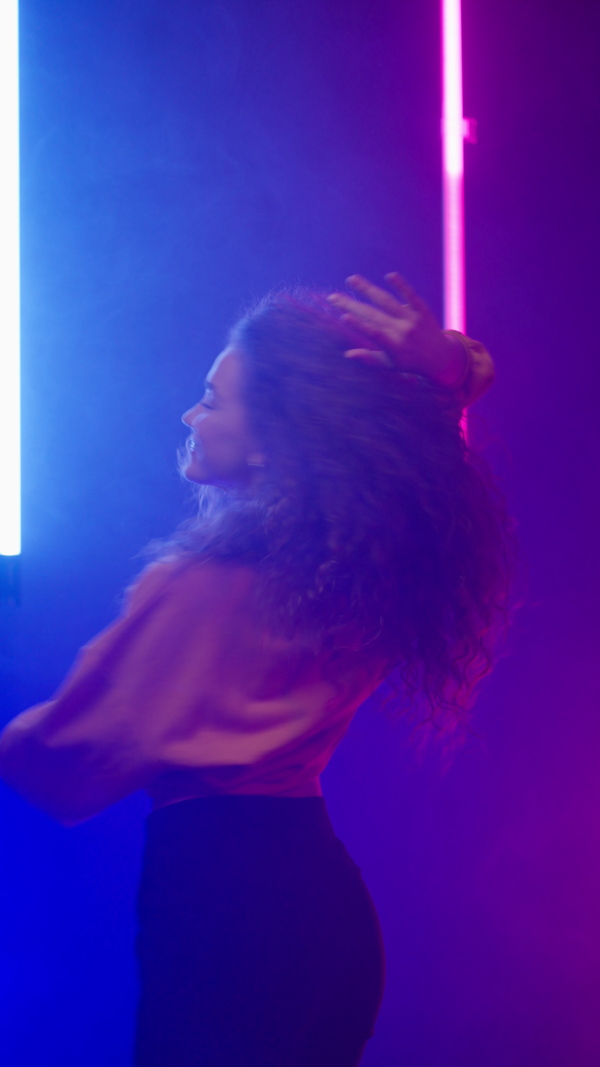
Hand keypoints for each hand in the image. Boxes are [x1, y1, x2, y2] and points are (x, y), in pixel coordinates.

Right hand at [327, 273, 466, 387]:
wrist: (440, 357)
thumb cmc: (410, 362)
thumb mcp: (389, 364)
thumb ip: (369, 357)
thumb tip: (347, 354)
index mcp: (393, 347)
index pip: (373, 333)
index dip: (358, 325)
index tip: (343, 316)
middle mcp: (402, 331)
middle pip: (373, 314)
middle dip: (352, 304)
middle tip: (334, 296)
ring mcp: (412, 319)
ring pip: (387, 301)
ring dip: (368, 289)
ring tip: (352, 279)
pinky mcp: (422, 310)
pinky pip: (410, 295)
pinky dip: (401, 285)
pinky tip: (389, 275)